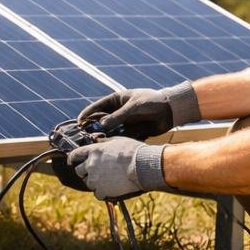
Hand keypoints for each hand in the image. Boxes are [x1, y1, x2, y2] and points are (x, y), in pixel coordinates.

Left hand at [67, 139, 167, 200]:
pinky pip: (98, 194)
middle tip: (95, 172)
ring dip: (95, 182)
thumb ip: (104, 143)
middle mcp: (91, 165)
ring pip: (88, 183)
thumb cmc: (133, 151)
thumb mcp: (117, 141)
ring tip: (107, 181)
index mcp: (93, 151)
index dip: (73, 158)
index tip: (72, 161)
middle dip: (85, 172)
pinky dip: (103, 193)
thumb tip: (98, 141)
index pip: (75, 154)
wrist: (143, 166)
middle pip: (79, 171)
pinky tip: (111, 189)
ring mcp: (95, 179)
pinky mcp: (102, 190)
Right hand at [77, 81, 200, 139]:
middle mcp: (119, 112)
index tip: (78, 122)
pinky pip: (121, 138)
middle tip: (84, 136)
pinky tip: (110, 148)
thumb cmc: (152, 102)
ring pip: (110, 131)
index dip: (87, 114)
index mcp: (117, 100)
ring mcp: (125, 122)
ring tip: (95, 144)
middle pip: (101, 121)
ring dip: (104, 137)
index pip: (97, 107)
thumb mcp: (133, 108)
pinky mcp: (132, 132)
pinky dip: (115, 142)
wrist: (171, 111)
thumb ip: (118, 117)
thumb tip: (101, 126)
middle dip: (93, 128)